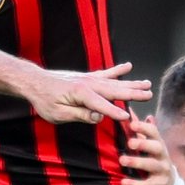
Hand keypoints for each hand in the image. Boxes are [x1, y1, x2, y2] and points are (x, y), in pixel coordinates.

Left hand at [24, 62, 152, 124]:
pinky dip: (117, 70)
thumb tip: (98, 117)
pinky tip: (129, 66)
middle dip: (133, 93)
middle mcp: (88, 83)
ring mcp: (89, 78)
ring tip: (147, 84)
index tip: (129, 118)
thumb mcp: (58, 114)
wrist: (35, 82)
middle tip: (149, 95)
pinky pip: (106, 73)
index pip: (101, 106)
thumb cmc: (44, 100)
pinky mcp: (87, 77)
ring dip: (131, 83)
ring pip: (114, 81)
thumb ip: (79, 115)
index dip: (114, 112)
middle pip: (114, 90)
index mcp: (81, 94)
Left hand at [119, 114, 175, 184]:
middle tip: (130, 143)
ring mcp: (162, 170)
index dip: (144, 128)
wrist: (167, 182)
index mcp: (158, 143)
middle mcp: (162, 155)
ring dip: (137, 162)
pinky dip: (136, 184)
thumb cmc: (152, 159)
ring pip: (152, 165)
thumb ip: (138, 131)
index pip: (154, 132)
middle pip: (157, 147)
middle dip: (144, 144)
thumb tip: (128, 111)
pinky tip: (124, 182)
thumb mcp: (147, 144)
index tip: (131, 124)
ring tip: (122, 160)